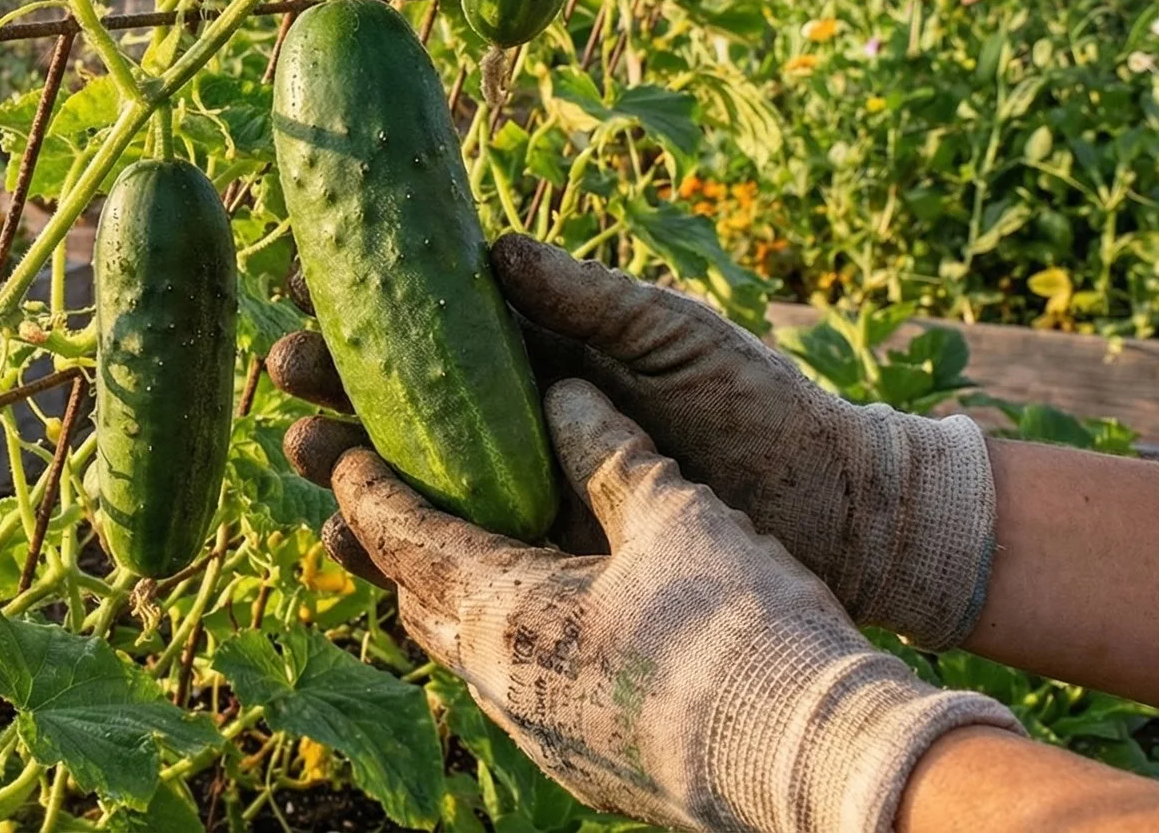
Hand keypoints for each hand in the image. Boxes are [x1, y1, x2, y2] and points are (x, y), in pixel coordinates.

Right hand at [269, 234, 997, 648]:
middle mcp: (515, 429)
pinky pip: (450, 563)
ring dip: (348, 473)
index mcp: (537, 360)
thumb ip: (588, 298)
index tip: (302, 286)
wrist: (834, 512)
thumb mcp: (672, 335)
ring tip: (305, 458)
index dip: (361, 308)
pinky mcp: (541, 568)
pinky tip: (353, 546)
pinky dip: (394, 555)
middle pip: (398, 407)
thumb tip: (497, 249)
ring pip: (408, 487)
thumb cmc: (761, 405)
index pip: (429, 328)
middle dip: (334, 389)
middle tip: (285, 377)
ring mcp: (522, 500)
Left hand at [287, 379, 1018, 832]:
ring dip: (442, 596)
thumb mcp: (675, 514)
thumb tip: (557, 391)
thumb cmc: (745, 631)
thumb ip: (605, 448)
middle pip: (414, 598)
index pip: (399, 535)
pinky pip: (512, 690)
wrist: (821, 766)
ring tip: (442, 554)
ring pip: (461, 651)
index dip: (364, 482)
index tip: (337, 442)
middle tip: (372, 491)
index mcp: (503, 611)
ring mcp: (539, 735)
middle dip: (387, 541)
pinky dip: (500, 640)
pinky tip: (532, 623)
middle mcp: (500, 682)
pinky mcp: (583, 766)